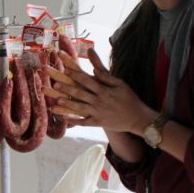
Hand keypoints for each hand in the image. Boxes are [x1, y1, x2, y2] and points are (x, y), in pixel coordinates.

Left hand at [42, 48, 156, 132]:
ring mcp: (98, 113)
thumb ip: (107, 77)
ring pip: (80, 108)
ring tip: (56, 101)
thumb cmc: (130, 99)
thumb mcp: (121, 84)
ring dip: (68, 104)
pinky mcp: (98, 123)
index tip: (65, 70)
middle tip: (55, 84)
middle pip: (80, 93)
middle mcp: (99, 101)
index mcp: (104, 90)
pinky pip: (84, 122)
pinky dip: (74, 121)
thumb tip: (94, 70)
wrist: (137, 118)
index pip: (87, 81)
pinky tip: (64, 119)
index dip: (75, 75)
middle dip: (67, 89)